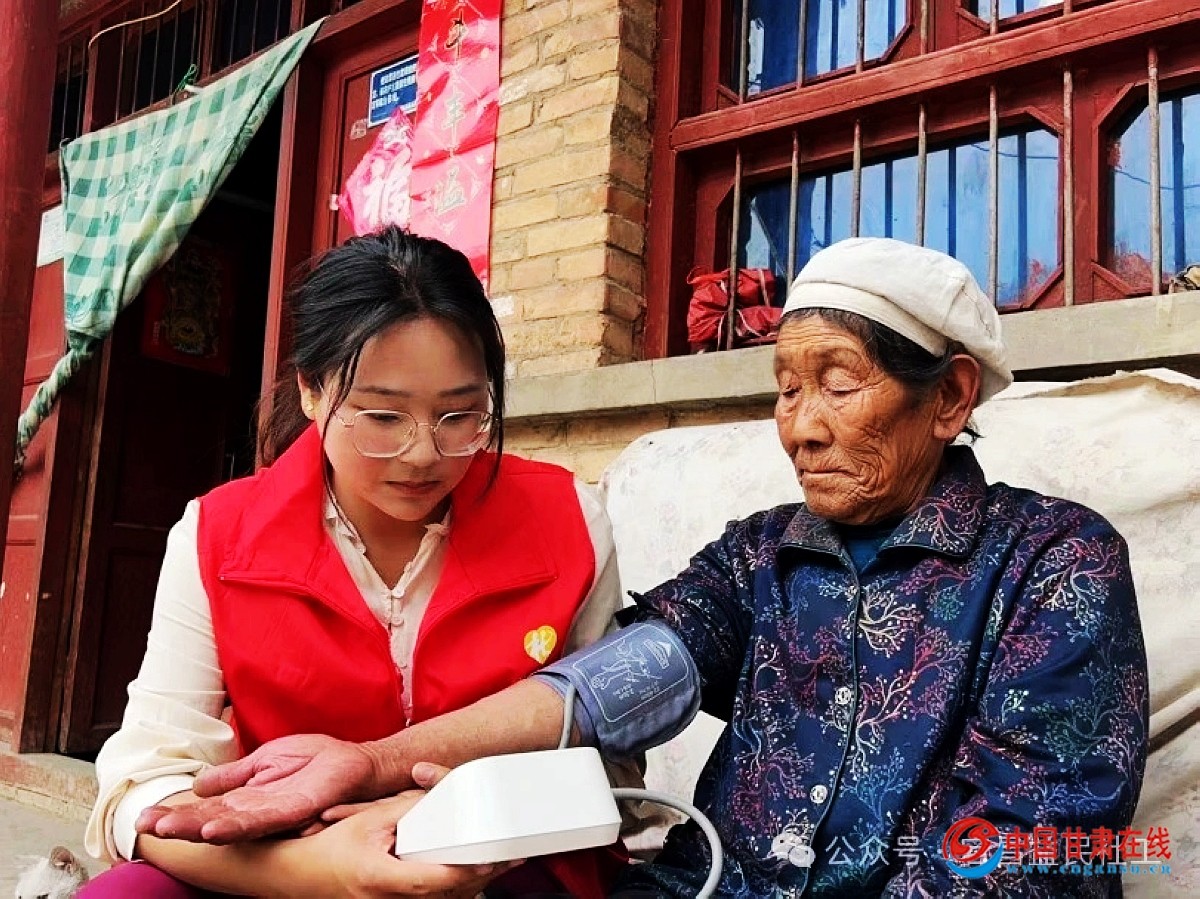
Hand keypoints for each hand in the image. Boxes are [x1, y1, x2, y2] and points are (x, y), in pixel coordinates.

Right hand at [137, 734, 387, 843]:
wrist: (356, 763)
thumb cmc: (314, 762)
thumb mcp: (264, 762)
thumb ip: (233, 776)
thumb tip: (198, 786)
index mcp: (247, 799)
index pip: (205, 809)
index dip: (175, 814)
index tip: (143, 818)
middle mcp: (258, 811)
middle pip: (211, 820)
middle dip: (178, 825)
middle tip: (144, 828)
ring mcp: (277, 813)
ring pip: (232, 825)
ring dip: (200, 829)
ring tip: (173, 831)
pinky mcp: (298, 810)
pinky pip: (265, 820)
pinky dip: (237, 825)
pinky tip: (213, 830)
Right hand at [271, 763, 519, 897]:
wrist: (296, 875)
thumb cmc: (329, 848)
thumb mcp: (369, 820)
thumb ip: (407, 809)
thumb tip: (441, 797)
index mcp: (384, 880)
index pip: (439, 879)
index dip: (471, 868)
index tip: (495, 856)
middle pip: (452, 894)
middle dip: (485, 874)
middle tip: (514, 855)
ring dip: (474, 883)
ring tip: (503, 862)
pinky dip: (455, 890)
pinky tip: (472, 876)